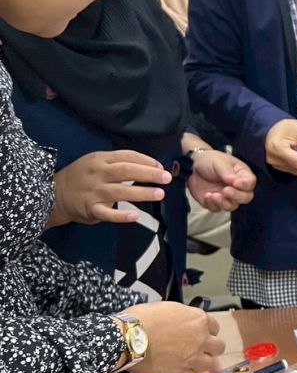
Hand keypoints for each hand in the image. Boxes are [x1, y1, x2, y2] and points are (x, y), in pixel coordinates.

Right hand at [49, 150, 170, 227]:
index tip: (161, 166)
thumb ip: (118, 162)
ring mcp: (94, 192)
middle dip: (149, 174)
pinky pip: (107, 213)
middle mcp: (98, 174)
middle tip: (166, 178)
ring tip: (159, 194)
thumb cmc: (82, 176)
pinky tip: (135, 216)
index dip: (146, 160)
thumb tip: (149, 165)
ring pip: (120, 191)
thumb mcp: (96, 162)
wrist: (54, 194)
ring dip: (142, 193)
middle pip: (126, 171)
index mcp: (101, 160)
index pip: (127, 156)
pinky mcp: (90, 209)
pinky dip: (121, 216)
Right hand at [121, 301, 224, 372]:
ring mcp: (193, 358)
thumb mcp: (168, 308)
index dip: (208, 332)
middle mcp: (201, 338)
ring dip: (207, 366)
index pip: (215, 327)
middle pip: (218, 347)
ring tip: (203, 368)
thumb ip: (183, 318)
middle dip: (212, 349)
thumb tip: (183, 323)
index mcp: (198, 319)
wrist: (127, 337)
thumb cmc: (142, 318)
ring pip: (211, 365)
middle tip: (205, 352)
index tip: (203, 335)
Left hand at [187, 149, 255, 211]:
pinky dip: (212, 205)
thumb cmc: (210, 161)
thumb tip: (235, 182)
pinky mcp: (216, 203)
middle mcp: (237, 188)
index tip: (235, 183)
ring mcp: (227, 197)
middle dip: (237, 196)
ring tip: (214, 195)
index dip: (245, 185)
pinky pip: (217, 209)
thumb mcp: (219, 162)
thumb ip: (227, 172)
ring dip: (224, 203)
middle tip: (225, 190)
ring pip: (233, 206)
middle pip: (246, 197)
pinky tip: (207, 196)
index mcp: (241, 175)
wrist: (192, 167)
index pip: (250, 182)